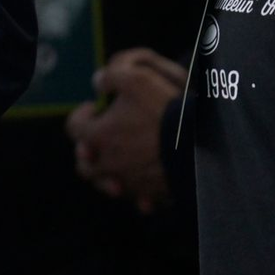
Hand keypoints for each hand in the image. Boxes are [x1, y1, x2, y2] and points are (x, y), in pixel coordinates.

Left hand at [66, 47, 186, 213]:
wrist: (201, 144)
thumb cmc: (165, 110)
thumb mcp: (135, 78)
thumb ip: (110, 76)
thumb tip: (97, 82)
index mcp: (98, 136)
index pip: (73, 127)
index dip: (81, 114)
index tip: (96, 107)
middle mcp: (109, 165)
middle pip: (84, 165)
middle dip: (88, 151)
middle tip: (104, 137)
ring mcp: (131, 184)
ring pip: (107, 185)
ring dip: (109, 173)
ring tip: (122, 158)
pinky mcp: (153, 195)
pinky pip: (139, 199)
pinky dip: (139, 191)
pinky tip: (147, 180)